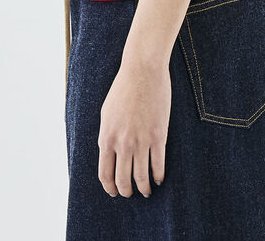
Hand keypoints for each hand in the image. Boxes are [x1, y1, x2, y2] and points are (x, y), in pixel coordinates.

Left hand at [97, 55, 169, 197]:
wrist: (142, 70)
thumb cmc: (124, 88)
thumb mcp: (107, 113)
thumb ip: (107, 135)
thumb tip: (109, 154)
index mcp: (106, 137)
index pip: (105, 173)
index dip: (110, 187)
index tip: (114, 192)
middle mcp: (122, 143)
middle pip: (123, 180)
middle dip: (127, 191)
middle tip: (131, 193)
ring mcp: (141, 141)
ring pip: (141, 177)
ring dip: (144, 188)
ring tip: (147, 190)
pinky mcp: (158, 136)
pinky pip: (158, 165)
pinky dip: (158, 176)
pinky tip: (159, 178)